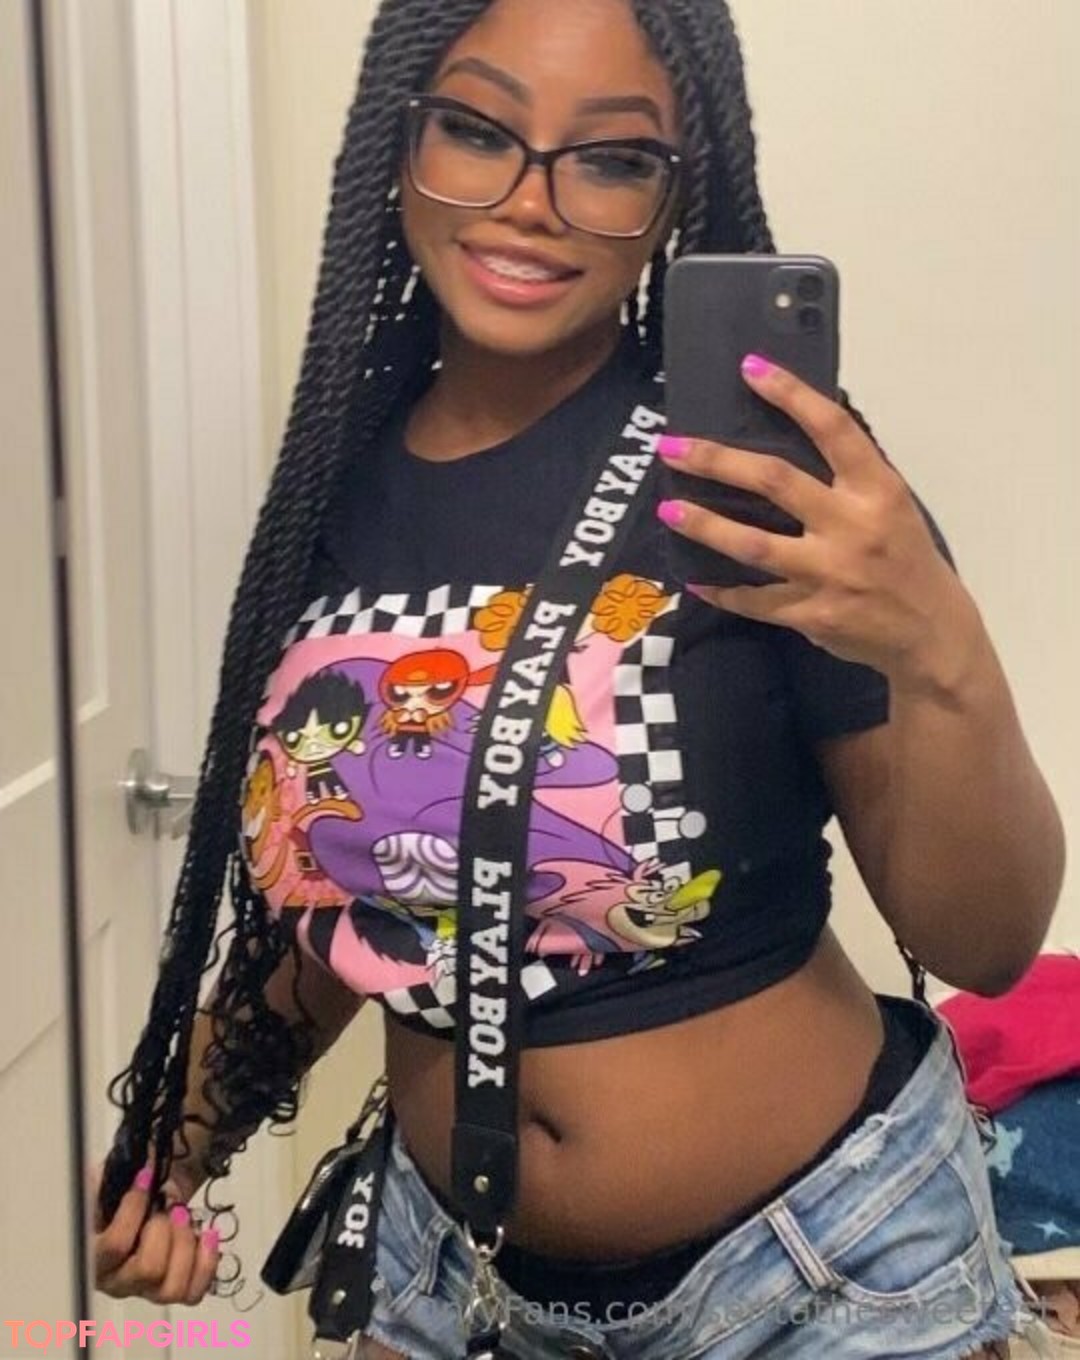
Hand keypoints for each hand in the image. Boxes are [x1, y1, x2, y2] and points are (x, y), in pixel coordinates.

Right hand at [90, 1160, 219, 1304]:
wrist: (152, 1197)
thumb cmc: (128, 1192)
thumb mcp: (111, 1179)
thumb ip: (109, 1177)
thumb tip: (123, 1168)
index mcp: (93, 1255)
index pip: (114, 1245)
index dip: (134, 1210)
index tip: (146, 1178)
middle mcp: (117, 1282)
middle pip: (147, 1270)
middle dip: (165, 1229)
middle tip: (169, 1208)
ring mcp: (146, 1291)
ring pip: (171, 1288)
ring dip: (186, 1246)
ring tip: (186, 1219)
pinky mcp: (174, 1289)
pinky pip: (193, 1293)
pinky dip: (206, 1263)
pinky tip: (206, 1235)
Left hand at [656, 354, 979, 692]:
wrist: (933, 635)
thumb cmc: (908, 560)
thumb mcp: (892, 507)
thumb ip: (849, 476)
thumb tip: (797, 429)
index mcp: (878, 491)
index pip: (833, 429)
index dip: (791, 395)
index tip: (750, 369)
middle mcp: (852, 528)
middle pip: (775, 482)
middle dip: (717, 461)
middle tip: (672, 447)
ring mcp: (829, 575)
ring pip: (753, 545)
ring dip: (705, 525)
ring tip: (669, 508)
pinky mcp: (812, 615)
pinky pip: (755, 601)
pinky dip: (723, 591)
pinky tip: (695, 579)